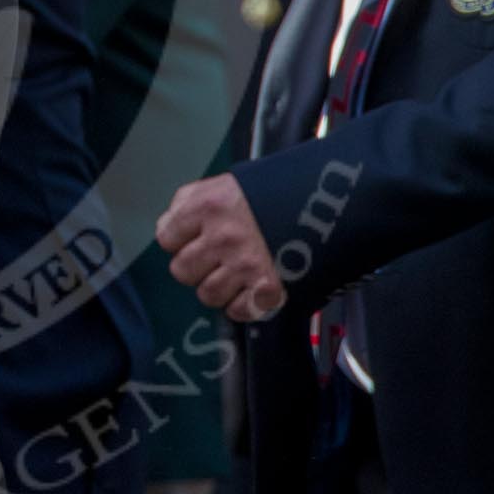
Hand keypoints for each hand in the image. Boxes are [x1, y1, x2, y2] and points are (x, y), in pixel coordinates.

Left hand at [158, 173, 285, 321]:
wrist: (327, 199)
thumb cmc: (273, 190)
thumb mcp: (225, 183)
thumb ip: (189, 202)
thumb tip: (169, 227)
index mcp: (206, 206)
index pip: (166, 238)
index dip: (179, 241)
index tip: (194, 239)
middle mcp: (221, 236)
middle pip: (182, 271)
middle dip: (197, 267)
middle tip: (217, 258)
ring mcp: (244, 263)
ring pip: (208, 294)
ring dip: (220, 287)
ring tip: (237, 273)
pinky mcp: (267, 287)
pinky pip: (239, 310)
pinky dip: (245, 305)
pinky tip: (252, 289)